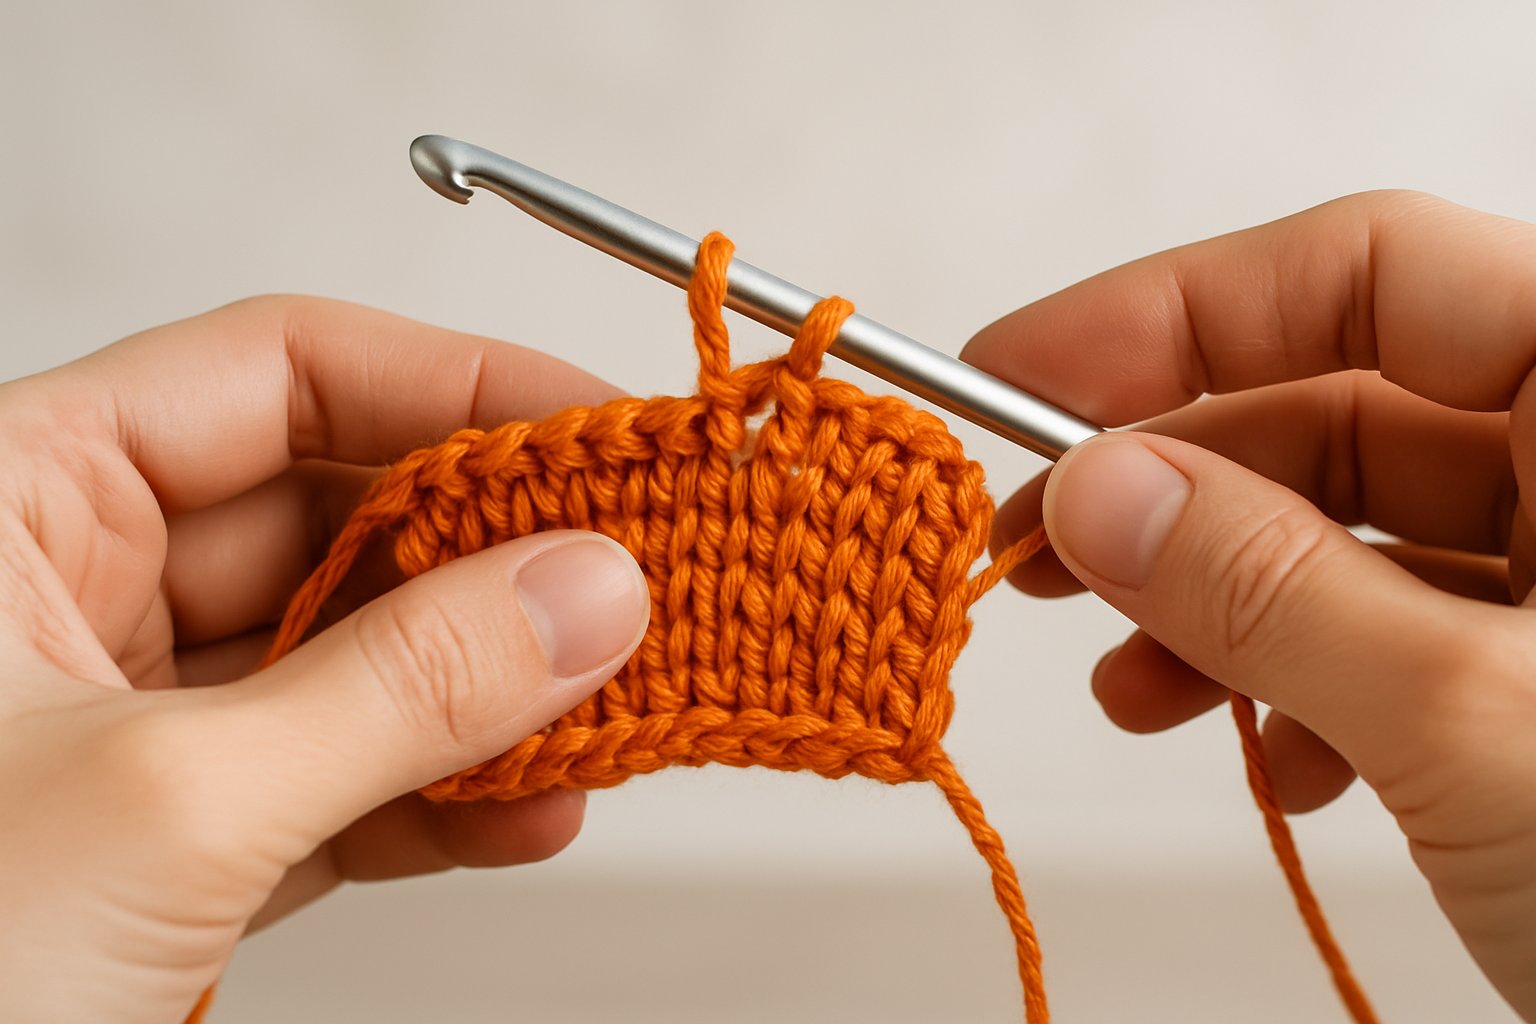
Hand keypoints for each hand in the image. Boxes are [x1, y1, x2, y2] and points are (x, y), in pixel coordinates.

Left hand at [0, 296, 649, 1021]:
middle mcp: (66, 597)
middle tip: (628, 569)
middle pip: (337, 514)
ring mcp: (133, 724)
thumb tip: (580, 594)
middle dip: (495, 555)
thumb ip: (398, 688)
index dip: (452, 383)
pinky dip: (449, 797)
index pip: (273, 374)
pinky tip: (532, 805)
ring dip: (492, 688)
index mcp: (3, 505)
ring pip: (357, 656)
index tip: (591, 425)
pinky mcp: (183, 840)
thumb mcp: (166, 806)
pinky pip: (347, 778)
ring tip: (605, 696)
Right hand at [962, 191, 1535, 1019]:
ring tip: (1133, 689)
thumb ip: (1279, 595)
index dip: (1166, 310)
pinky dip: (1292, 690)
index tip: (1009, 373)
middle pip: (1334, 408)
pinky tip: (1267, 764)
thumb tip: (1094, 493)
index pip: (1365, 274)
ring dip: (1211, 603)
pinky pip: (1382, 639)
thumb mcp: (1486, 729)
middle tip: (1029, 550)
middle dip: (1165, 484)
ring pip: (1344, 536)